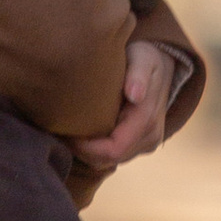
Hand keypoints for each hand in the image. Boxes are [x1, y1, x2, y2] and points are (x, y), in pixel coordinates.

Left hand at [71, 35, 176, 174]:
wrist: (160, 65)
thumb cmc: (146, 58)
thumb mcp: (143, 58)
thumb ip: (138, 74)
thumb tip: (134, 95)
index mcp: (147, 121)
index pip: (113, 150)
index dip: (85, 147)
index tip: (66, 131)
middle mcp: (149, 138)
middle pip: (106, 160)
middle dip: (81, 150)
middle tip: (60, 130)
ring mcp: (145, 144)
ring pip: (106, 161)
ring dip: (85, 151)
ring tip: (68, 129)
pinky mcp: (138, 144)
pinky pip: (110, 156)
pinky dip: (93, 148)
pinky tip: (81, 131)